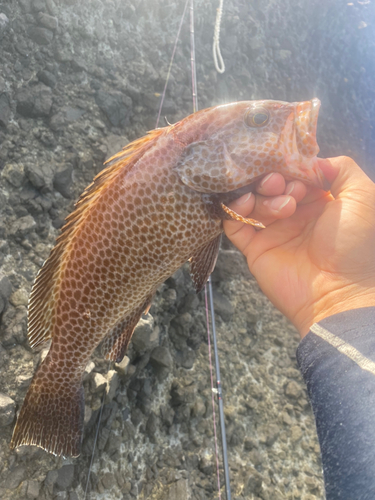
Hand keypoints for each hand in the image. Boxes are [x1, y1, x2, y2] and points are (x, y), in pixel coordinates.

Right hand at [223, 157, 374, 336]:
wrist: (340, 292)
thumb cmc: (356, 245)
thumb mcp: (363, 196)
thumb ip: (341, 168)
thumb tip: (309, 161)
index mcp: (319, 200)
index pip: (294, 172)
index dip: (291, 166)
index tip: (296, 172)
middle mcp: (294, 213)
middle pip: (269, 183)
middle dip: (273, 178)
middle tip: (281, 184)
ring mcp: (272, 231)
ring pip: (252, 198)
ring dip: (261, 193)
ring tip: (282, 204)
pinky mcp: (254, 248)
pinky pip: (233, 223)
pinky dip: (235, 208)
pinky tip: (246, 203)